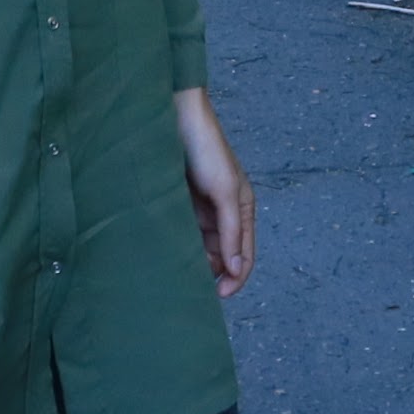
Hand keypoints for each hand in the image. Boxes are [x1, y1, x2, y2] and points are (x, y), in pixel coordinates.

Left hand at [176, 87, 254, 296]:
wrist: (175, 117)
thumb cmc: (206, 149)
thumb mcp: (225, 191)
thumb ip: (232, 231)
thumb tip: (237, 270)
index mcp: (243, 209)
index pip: (245, 256)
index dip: (236, 278)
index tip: (219, 296)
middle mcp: (224, 213)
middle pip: (223, 256)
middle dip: (214, 273)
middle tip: (195, 287)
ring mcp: (201, 209)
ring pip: (202, 248)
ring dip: (195, 261)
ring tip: (180, 273)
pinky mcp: (180, 204)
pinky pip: (183, 234)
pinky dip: (180, 246)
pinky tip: (169, 255)